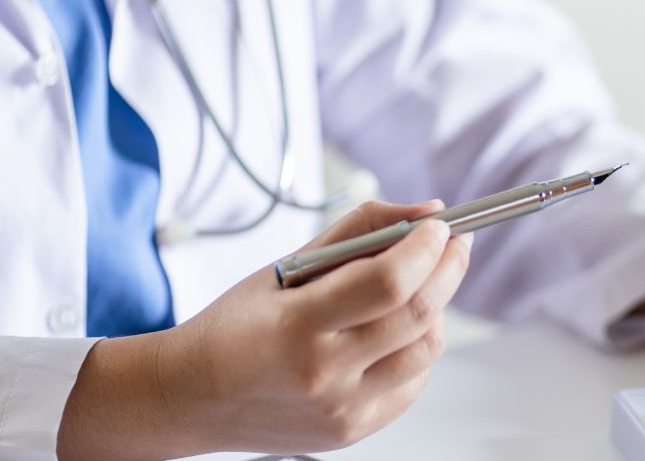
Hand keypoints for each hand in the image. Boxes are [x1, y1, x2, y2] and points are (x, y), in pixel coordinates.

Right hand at [57, 200, 472, 458]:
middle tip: (454, 243)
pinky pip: (413, 383)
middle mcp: (324, 374)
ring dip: (435, 309)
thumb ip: (360, 231)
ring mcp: (342, 409)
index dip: (428, 248)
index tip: (441, 226)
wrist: (191, 398)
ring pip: (427, 350)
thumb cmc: (236, 326)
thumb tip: (429, 213)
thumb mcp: (286, 266)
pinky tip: (393, 331)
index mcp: (298, 326)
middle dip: (449, 268)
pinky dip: (416, 349)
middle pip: (419, 314)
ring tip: (417, 287)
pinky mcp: (353, 431)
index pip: (390, 281)